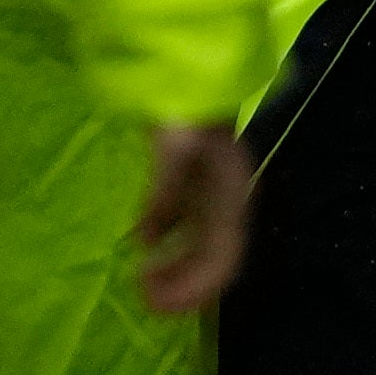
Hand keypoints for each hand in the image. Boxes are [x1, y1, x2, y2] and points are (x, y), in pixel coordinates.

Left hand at [126, 117, 254, 317]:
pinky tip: (148, 250)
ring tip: (145, 283)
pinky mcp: (202, 188)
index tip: (157, 301)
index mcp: (230, 198)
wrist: (197, 73)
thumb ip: (164, 194)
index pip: (221, 260)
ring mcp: (217, 196)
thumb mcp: (174, 149)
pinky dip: (173, 248)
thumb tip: (146, 242)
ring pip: (204, 249)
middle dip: (184, 287)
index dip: (193, 288)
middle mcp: (229, 203)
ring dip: (178, 271)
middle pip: (214, 261)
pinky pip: (192, 230)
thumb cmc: (187, 108)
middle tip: (146, 301)